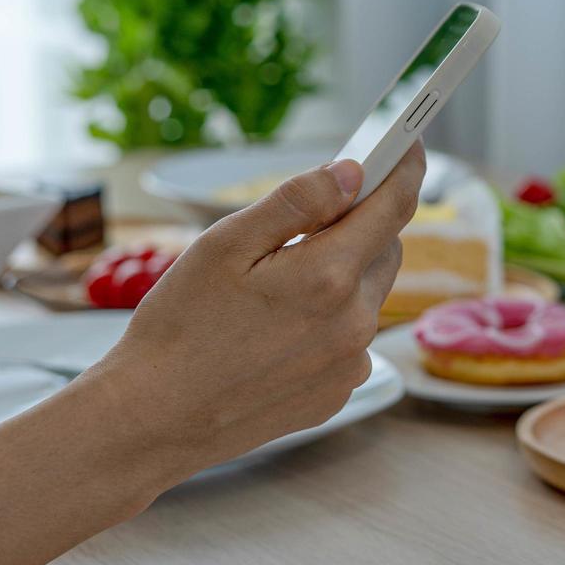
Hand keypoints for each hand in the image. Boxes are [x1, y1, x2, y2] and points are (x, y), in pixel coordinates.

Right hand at [86, 142, 425, 478]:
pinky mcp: (338, 392)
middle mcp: (354, 324)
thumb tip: (350, 172)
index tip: (410, 144)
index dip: (405, 168)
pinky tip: (277, 332)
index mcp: (328, 277)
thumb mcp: (225, 245)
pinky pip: (351, 339)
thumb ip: (297, 202)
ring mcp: (350, 363)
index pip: (393, 207)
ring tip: (277, 287)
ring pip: (368, 296)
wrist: (154, 420)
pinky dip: (330, 323)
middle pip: (384, 250)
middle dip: (359, 226)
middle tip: (311, 222)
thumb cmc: (179, 327)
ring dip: (343, 277)